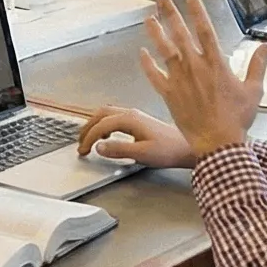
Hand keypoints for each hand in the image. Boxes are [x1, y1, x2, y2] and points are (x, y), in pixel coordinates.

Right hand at [76, 105, 195, 169]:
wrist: (187, 148)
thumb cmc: (168, 150)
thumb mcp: (142, 153)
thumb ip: (118, 150)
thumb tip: (98, 147)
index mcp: (129, 119)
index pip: (100, 126)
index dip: (88, 138)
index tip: (83, 151)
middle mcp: (130, 113)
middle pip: (100, 115)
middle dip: (87, 128)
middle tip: (80, 143)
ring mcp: (134, 115)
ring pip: (106, 114)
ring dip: (94, 125)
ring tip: (88, 139)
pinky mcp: (138, 121)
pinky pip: (114, 117)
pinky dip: (104, 125)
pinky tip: (106, 137)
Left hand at [139, 0, 266, 156]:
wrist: (218, 142)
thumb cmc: (236, 119)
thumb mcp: (254, 90)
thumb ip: (258, 65)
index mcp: (216, 64)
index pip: (205, 31)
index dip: (198, 13)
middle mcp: (196, 68)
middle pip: (180, 34)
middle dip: (170, 14)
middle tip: (161, 0)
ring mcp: (180, 80)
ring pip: (164, 50)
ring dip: (156, 33)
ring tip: (149, 19)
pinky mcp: (169, 94)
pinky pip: (154, 75)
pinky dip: (147, 64)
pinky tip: (142, 54)